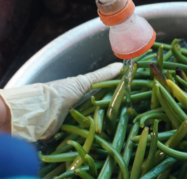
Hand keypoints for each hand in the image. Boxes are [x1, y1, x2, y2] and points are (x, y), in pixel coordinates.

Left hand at [0, 62, 121, 141]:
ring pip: (96, 122)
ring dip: (106, 125)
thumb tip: (121, 65)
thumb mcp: (83, 81)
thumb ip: (102, 75)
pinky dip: (96, 134)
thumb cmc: (60, 92)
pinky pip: (88, 133)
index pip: (104, 94)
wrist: (40, 112)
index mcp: (84, 93)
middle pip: (101, 109)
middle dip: (113, 112)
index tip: (131, 98)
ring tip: (123, 126)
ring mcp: (78, 120)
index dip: (116, 95)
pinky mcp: (74, 133)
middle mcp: (82, 106)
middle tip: (130, 114)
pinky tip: (108, 135)